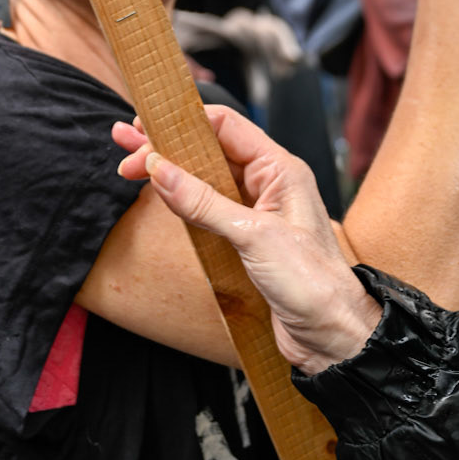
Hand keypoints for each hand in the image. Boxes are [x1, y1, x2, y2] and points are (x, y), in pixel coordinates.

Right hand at [112, 106, 379, 372]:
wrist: (333, 337)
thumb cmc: (312, 283)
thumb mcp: (253, 236)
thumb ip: (204, 202)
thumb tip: (159, 169)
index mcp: (279, 169)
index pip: (224, 126)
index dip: (182, 122)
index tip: (144, 127)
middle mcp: (268, 185)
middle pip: (209, 150)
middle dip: (166, 145)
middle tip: (124, 143)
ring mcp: (256, 212)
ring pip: (205, 179)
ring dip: (168, 172)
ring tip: (129, 167)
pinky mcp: (246, 240)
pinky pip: (208, 209)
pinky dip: (181, 201)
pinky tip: (160, 197)